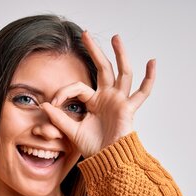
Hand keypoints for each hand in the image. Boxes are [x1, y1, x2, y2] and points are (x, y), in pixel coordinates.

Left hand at [41, 31, 155, 157]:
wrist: (107, 161)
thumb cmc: (93, 148)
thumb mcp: (71, 131)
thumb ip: (58, 118)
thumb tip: (43, 104)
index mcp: (94, 102)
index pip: (77, 87)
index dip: (63, 92)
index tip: (52, 103)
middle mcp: (108, 97)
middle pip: (102, 68)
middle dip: (94, 51)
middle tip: (85, 34)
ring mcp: (120, 100)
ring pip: (122, 72)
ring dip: (120, 54)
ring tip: (115, 37)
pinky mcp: (128, 108)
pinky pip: (143, 92)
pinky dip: (149, 78)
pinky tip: (152, 62)